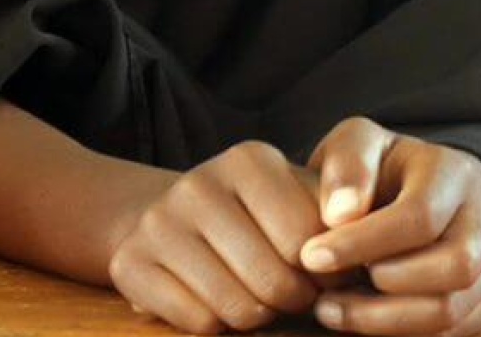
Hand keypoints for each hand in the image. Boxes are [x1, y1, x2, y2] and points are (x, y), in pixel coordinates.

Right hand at [104, 141, 325, 332]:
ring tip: (253, 295)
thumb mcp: (308, 200)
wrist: (177, 218)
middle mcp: (197, 183)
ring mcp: (158, 222)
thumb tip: (352, 239)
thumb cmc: (265, 219)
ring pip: (237, 309)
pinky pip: (199, 324)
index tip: (317, 268)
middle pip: (275, 282)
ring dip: (257, 317)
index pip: (309, 244)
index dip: (326, 274)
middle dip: (292, 300)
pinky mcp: (128, 262)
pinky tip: (214, 301)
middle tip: (286, 290)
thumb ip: (347, 212)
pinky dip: (217, 327)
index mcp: (249, 160)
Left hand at [300, 118, 480, 335]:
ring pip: (454, 309)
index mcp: (453, 174)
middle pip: (454, 269)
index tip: (311, 256)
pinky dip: (405, 333)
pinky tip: (359, 323)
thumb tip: (339, 214)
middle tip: (324, 298)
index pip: (419, 218)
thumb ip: (348, 166)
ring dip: (388, 322)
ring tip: (330, 313)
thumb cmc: (381, 165)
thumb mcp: (359, 142)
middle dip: (384, 290)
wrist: (423, 185)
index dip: (363, 243)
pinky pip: (458, 331)